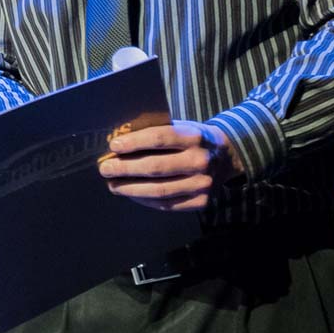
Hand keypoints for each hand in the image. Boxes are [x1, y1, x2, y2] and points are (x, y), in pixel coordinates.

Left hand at [97, 120, 244, 211]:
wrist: (228, 157)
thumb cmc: (195, 139)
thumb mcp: (184, 127)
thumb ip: (159, 132)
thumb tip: (122, 142)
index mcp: (194, 136)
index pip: (160, 139)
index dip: (135, 143)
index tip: (114, 146)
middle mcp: (200, 160)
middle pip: (156, 167)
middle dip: (126, 168)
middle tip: (105, 168)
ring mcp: (202, 184)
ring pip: (159, 190)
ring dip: (131, 188)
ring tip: (113, 184)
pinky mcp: (201, 202)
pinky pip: (167, 205)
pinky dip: (146, 201)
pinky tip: (132, 194)